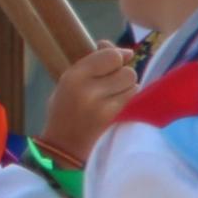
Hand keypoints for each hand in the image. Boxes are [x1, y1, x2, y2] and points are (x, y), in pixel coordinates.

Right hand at [41, 39, 140, 160]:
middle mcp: (89, 91)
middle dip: (123, 74)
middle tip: (113, 84)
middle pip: (127, 71)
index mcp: (74, 77)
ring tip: (115, 97)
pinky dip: (131, 101)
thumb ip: (93, 63)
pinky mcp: (116, 122)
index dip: (118, 56)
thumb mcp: (70, 82)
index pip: (110, 55)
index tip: (118, 60)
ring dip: (129, 89)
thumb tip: (121, 49)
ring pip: (134, 86)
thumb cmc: (66, 111)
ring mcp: (104, 108)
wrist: (63, 148)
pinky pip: (134, 101)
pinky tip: (119, 107)